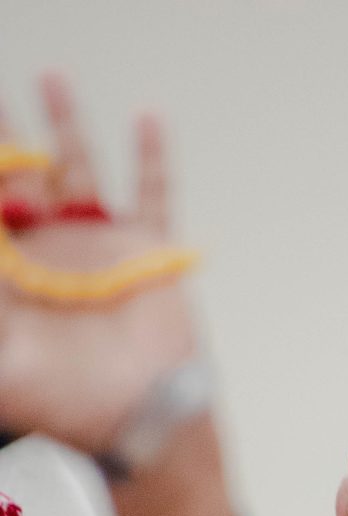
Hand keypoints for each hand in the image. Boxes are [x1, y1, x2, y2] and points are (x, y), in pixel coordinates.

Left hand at [0, 79, 197, 453]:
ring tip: (51, 79)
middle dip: (4, 135)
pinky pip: (151, 196)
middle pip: (20, 175)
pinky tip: (146, 119)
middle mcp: (49, 252)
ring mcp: (97, 248)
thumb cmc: (71, 403)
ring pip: (76, 170)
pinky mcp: (145, 253)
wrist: (143, 423)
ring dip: (65, 126)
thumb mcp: (4, 352)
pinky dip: (152, 158)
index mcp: (9, 274)